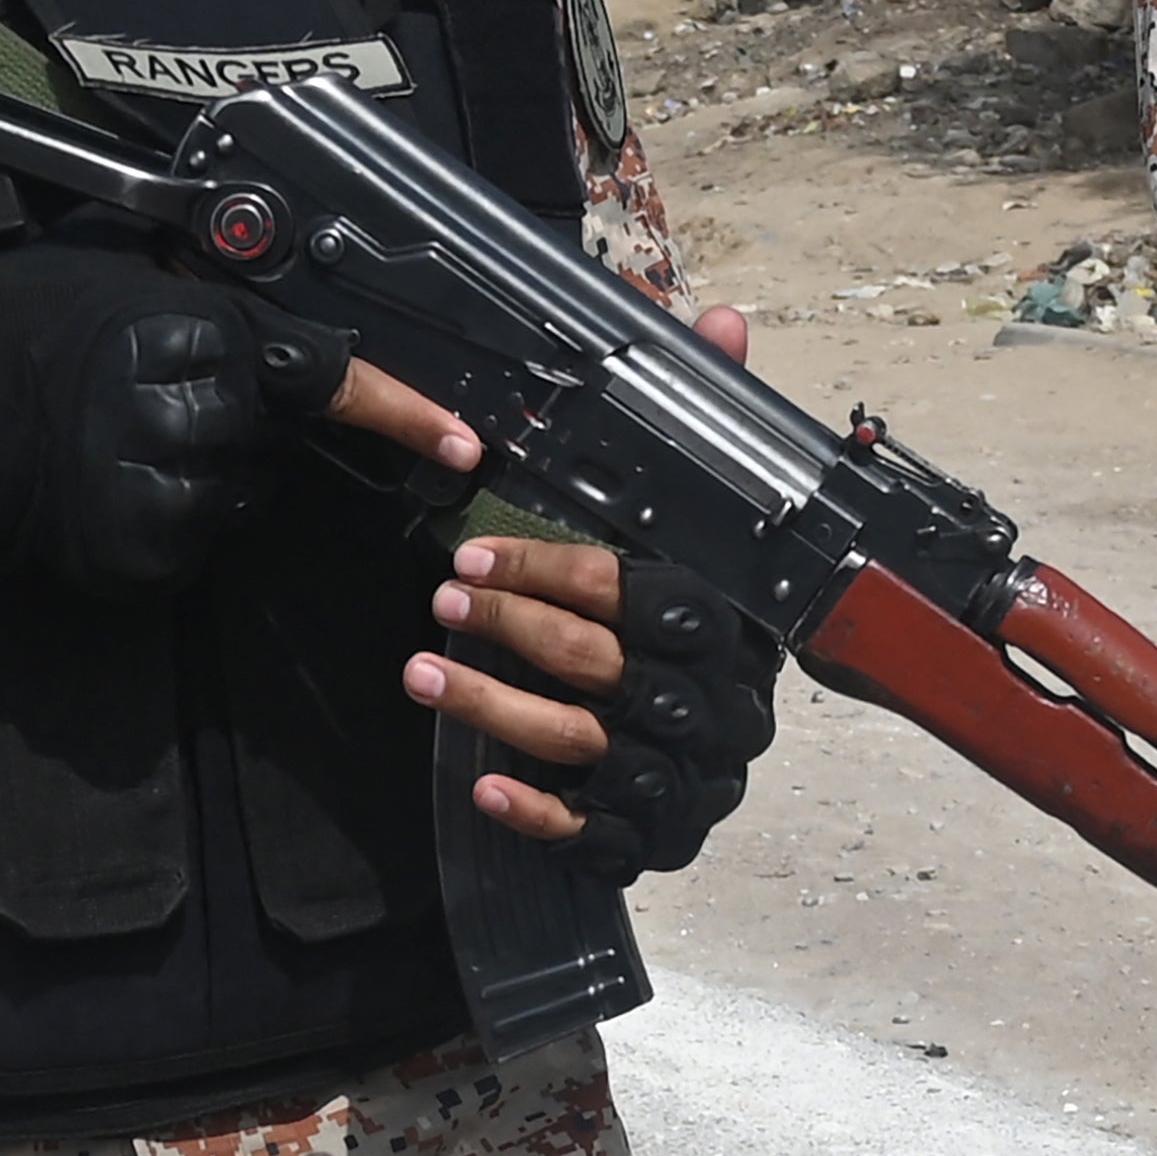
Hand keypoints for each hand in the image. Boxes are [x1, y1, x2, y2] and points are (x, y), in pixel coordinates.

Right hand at [0, 228, 366, 589]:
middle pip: (271, 440)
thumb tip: (276, 285)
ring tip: (120, 440)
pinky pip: (187, 542)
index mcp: (196, 333)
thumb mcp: (122, 267)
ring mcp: (160, 491)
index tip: (461, 443)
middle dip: (235, 423)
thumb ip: (209, 285)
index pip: (323, 374)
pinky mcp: (132, 552)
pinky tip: (107, 485)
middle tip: (158, 400)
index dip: (401, 411)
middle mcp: (189, 414)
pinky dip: (162, 522)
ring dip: (200, 474)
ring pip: (234, 495)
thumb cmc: (16, 321)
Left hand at [406, 306, 769, 852]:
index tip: (476, 553)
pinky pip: (596, 833)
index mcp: (734, 625)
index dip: (555, 571)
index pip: (645, 594)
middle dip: (514, 629)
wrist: (722, 742)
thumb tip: (726, 321)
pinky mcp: (658, 834)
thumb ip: (708, 419)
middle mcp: (721, 707)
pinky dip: (537, 810)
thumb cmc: (701, 613)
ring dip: (495, 707)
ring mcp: (690, 777)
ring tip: (422, 671)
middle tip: (444, 596)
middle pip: (607, 667)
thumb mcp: (706, 517)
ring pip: (584, 743)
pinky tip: (480, 783)